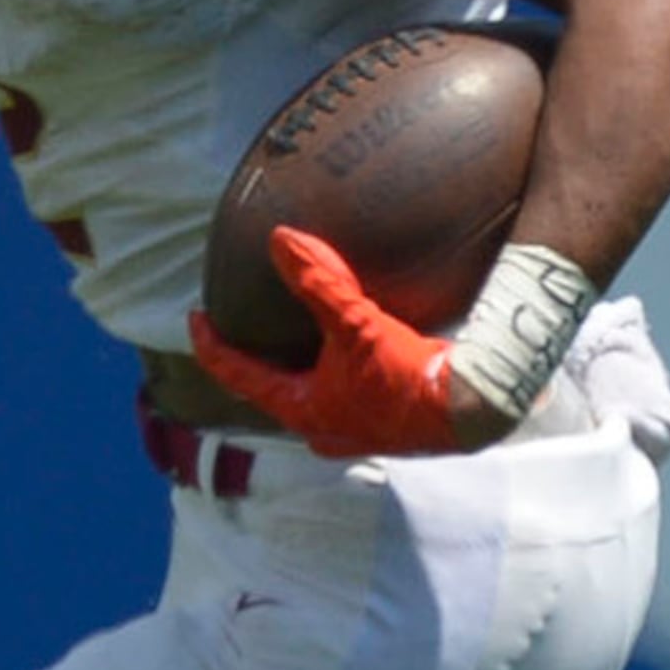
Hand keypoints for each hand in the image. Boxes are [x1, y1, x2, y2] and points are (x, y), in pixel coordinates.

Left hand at [184, 228, 513, 459]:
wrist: (474, 409)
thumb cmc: (409, 378)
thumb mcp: (358, 325)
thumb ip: (319, 283)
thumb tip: (280, 239)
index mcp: (301, 410)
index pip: (238, 376)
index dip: (212, 345)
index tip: (195, 318)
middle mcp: (321, 428)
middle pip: (271, 390)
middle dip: (255, 362)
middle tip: (243, 328)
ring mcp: (353, 430)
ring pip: (308, 396)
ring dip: (296, 369)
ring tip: (292, 337)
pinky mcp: (383, 423)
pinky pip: (343, 394)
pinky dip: (333, 372)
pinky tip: (349, 353)